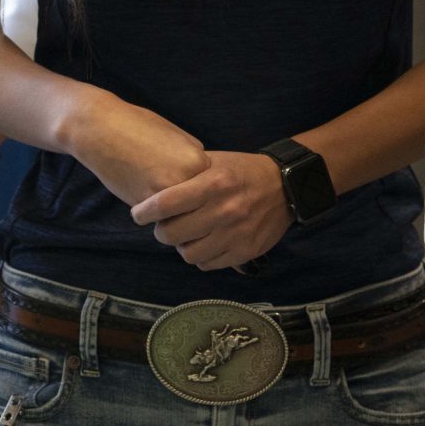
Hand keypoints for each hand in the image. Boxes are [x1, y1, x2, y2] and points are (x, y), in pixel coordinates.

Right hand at [61, 93, 208, 208]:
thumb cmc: (138, 127)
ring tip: (150, 186)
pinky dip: (151, 211)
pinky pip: (157, 218)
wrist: (101, 128)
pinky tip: (138, 187)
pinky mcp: (144, 205)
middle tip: (165, 189)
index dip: (195, 189)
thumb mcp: (177, 136)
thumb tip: (204, 185)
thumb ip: (195, 159)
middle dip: (186, 205)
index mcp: (200, 161)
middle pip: (197, 207)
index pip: (210, 190)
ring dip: (171, 213)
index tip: (179, 178)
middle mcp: (188, 180)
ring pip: (179, 217)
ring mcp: (166, 195)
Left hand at [129, 152, 289, 270]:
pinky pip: (208, 264)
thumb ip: (186, 174)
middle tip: (163, 226)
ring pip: (188, 253)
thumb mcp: (214, 161)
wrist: (286, 187)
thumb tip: (152, 187)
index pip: (165, 204)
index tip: (138, 214)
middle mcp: (224, 211)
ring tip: (185, 236)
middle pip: (172, 234)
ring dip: (181, 246)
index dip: (144, 212)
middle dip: (161, 231)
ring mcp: (235, 234)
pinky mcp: (244, 251)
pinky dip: (201, 256)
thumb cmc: (242, 171)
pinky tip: (203, 243)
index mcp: (213, 184)